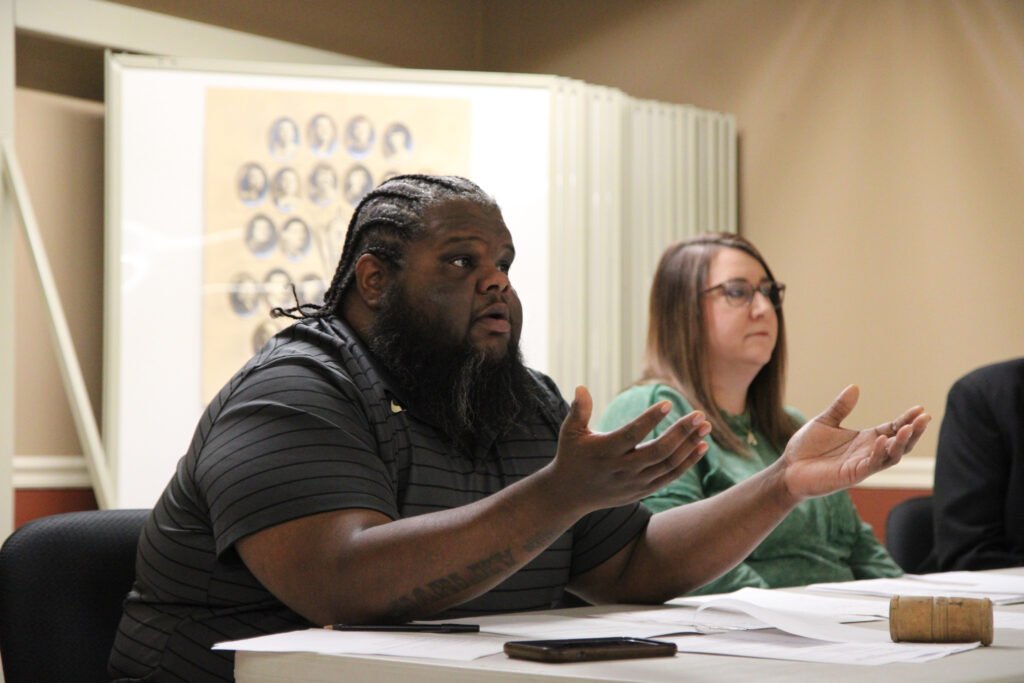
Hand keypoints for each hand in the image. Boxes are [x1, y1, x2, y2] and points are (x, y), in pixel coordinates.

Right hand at [550, 386, 710, 511]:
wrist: (570, 495)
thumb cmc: (571, 455)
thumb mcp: (570, 432)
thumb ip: (578, 410)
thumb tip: (581, 386)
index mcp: (604, 451)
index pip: (632, 435)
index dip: (650, 420)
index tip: (668, 403)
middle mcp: (621, 469)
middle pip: (658, 452)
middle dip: (681, 433)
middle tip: (699, 414)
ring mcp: (634, 483)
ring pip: (668, 465)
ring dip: (689, 446)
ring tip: (705, 426)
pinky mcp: (642, 491)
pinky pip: (670, 477)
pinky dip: (687, 462)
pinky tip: (701, 446)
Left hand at [780, 385, 930, 500]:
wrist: (788, 468)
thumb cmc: (806, 448)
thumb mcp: (824, 422)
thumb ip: (840, 407)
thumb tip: (855, 387)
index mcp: (864, 439)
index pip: (891, 428)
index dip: (906, 419)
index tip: (920, 408)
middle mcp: (867, 452)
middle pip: (899, 443)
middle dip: (913, 431)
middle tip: (925, 418)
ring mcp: (862, 464)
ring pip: (891, 456)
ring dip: (902, 443)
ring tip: (910, 427)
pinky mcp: (852, 475)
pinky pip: (871, 464)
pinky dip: (879, 452)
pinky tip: (883, 439)